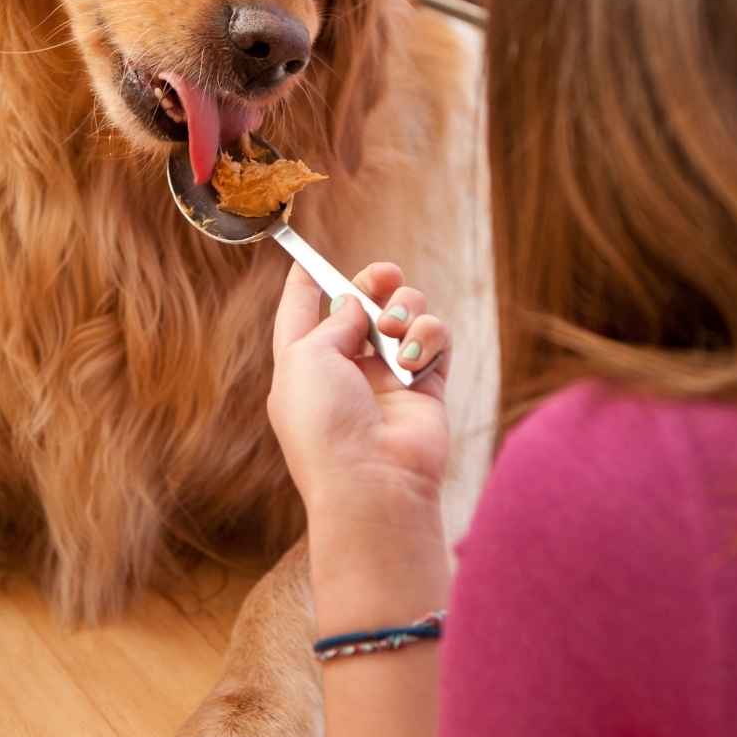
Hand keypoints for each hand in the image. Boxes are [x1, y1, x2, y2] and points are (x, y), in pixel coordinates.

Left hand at [268, 261, 451, 519]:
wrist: (372, 479)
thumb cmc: (325, 423)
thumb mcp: (304, 358)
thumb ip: (331, 320)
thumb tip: (357, 305)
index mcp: (303, 367)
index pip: (300, 315)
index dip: (303, 284)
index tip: (305, 257)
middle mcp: (346, 371)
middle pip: (362, 308)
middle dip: (375, 283)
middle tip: (385, 275)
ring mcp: (388, 379)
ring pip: (406, 316)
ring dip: (405, 310)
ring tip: (398, 330)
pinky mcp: (426, 388)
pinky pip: (436, 341)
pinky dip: (430, 338)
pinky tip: (415, 356)